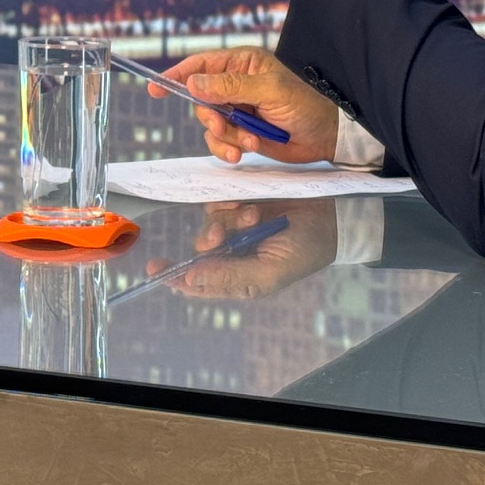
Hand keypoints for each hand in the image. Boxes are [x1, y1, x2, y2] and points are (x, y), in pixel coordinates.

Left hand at [142, 200, 337, 299]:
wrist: (328, 216)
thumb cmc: (303, 251)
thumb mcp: (269, 272)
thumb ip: (230, 277)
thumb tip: (190, 280)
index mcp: (237, 279)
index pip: (197, 282)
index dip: (174, 276)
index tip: (156, 269)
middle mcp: (231, 254)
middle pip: (200, 249)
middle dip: (208, 240)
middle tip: (219, 237)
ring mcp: (235, 228)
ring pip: (210, 223)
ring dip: (229, 219)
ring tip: (255, 216)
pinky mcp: (239, 204)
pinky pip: (219, 202)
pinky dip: (233, 203)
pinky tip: (253, 205)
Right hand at [155, 47, 338, 163]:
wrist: (325, 138)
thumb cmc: (305, 105)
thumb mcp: (269, 91)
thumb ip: (231, 87)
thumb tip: (194, 82)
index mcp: (243, 64)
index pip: (202, 65)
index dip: (178, 74)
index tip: (156, 86)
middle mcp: (236, 86)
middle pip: (201, 100)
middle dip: (211, 117)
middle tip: (225, 125)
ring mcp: (238, 110)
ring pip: (209, 124)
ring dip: (225, 137)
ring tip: (248, 143)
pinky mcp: (241, 133)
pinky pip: (219, 141)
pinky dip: (228, 149)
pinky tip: (244, 152)